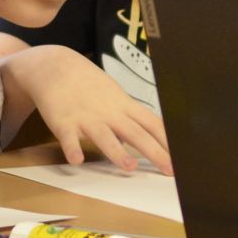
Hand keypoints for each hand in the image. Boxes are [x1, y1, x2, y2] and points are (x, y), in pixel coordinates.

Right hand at [10, 46, 171, 172]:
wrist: (56, 66)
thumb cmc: (88, 85)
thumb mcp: (115, 96)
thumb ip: (129, 116)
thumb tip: (146, 134)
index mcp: (124, 106)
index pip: (152, 123)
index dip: (167, 140)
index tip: (181, 158)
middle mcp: (109, 113)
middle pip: (136, 133)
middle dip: (154, 152)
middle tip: (169, 170)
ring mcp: (86, 118)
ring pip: (104, 136)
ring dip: (117, 152)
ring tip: (130, 167)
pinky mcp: (63, 122)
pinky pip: (68, 138)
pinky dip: (73, 148)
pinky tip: (77, 160)